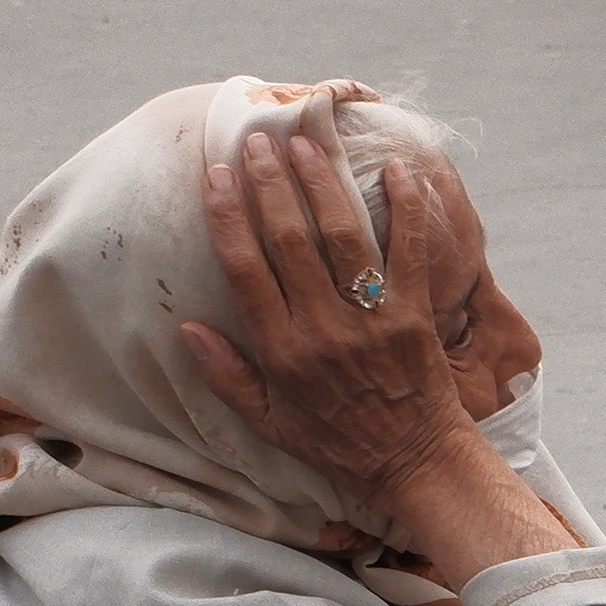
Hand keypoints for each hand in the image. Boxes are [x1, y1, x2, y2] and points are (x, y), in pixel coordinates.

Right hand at [179, 137, 570, 586]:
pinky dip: (405, 210)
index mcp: (283, 353)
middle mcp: (325, 331)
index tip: (217, 174)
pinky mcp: (417, 318)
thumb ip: (228, 376)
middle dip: (271, 184)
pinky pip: (410, 254)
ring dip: (322, 185)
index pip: (245, 270)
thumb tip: (187, 329)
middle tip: (259, 140)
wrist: (417, 466)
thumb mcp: (272, 423)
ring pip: (342, 239)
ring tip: (305, 144)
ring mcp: (374, 322)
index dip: (228, 216)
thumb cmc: (341, 444)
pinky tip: (396, 169)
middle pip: (290, 241)